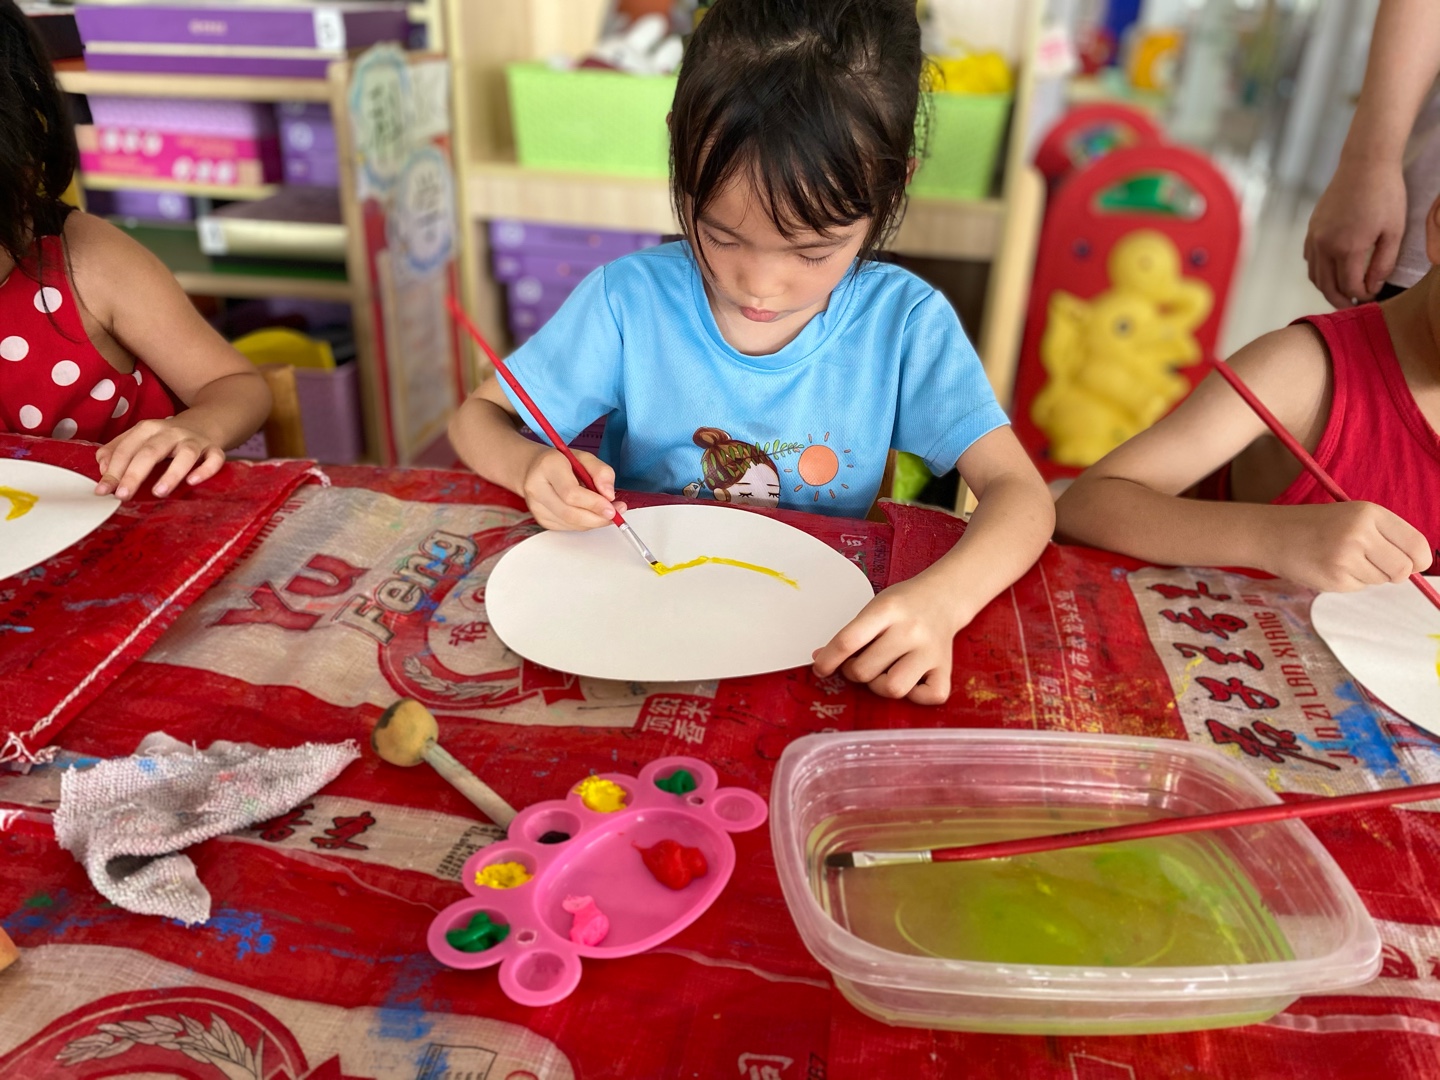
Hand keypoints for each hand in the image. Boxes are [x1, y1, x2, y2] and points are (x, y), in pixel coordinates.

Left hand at [95, 417, 225, 499]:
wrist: (206, 422)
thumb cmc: (167, 437)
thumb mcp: (141, 437)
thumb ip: (119, 449)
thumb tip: (102, 467)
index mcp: (148, 429)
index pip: (126, 449)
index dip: (113, 470)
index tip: (103, 490)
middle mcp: (171, 432)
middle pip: (150, 452)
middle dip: (134, 474)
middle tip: (123, 495)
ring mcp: (194, 440)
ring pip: (184, 455)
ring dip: (171, 473)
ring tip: (158, 492)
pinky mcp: (214, 449)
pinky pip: (214, 459)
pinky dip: (205, 470)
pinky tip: (193, 481)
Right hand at [521, 447, 627, 529]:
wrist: (534, 469)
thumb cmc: (561, 462)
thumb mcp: (584, 457)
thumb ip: (601, 472)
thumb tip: (609, 495)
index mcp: (548, 466)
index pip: (571, 493)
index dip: (594, 504)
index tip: (612, 508)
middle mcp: (537, 487)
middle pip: (570, 513)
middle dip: (597, 518)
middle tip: (615, 514)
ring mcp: (536, 506)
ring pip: (570, 523)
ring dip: (593, 522)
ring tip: (606, 512)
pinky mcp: (540, 519)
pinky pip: (567, 527)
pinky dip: (584, 523)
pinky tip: (589, 513)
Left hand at [810, 576, 966, 704]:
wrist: (943, 597)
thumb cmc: (902, 605)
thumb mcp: (874, 608)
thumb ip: (850, 634)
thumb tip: (820, 659)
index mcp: (887, 609)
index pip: (848, 641)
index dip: (828, 660)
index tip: (820, 668)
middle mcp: (910, 630)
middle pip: (865, 670)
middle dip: (853, 672)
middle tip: (859, 663)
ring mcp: (931, 651)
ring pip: (893, 688)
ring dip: (879, 686)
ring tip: (883, 672)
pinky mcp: (946, 669)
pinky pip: (927, 697)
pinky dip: (915, 695)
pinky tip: (911, 679)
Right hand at [1266, 501, 1432, 590]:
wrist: (1271, 534)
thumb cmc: (1316, 526)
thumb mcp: (1353, 517)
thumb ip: (1385, 535)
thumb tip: (1417, 566)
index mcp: (1370, 513)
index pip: (1417, 545)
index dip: (1420, 560)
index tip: (1414, 564)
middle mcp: (1360, 533)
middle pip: (1403, 569)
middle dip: (1395, 572)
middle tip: (1374, 564)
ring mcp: (1346, 557)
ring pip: (1381, 580)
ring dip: (1368, 575)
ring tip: (1342, 560)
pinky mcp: (1334, 579)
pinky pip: (1360, 587)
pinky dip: (1350, 582)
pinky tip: (1330, 568)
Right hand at [1304, 157, 1406, 307]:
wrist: (1364, 164)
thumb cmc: (1385, 194)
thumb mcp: (1394, 231)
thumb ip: (1383, 263)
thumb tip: (1372, 287)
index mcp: (1347, 248)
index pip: (1350, 286)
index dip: (1362, 296)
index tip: (1372, 296)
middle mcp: (1325, 246)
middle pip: (1327, 286)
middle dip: (1340, 301)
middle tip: (1352, 307)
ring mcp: (1314, 238)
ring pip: (1314, 276)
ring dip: (1326, 289)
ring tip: (1341, 293)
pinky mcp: (1311, 230)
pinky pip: (1309, 260)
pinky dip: (1318, 272)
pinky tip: (1331, 272)